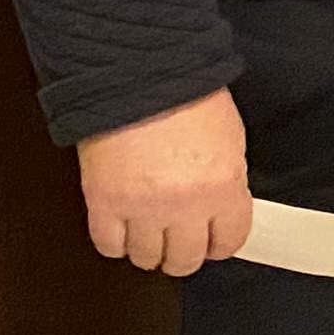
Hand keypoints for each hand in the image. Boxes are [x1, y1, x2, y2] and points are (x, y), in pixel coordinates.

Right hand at [78, 89, 251, 276]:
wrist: (139, 75)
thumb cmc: (186, 96)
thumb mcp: (229, 138)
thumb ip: (227, 179)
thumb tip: (222, 206)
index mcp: (223, 187)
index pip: (230, 240)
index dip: (221, 244)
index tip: (214, 242)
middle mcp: (184, 206)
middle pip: (186, 259)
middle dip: (184, 255)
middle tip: (180, 244)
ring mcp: (141, 208)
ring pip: (146, 258)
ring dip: (149, 251)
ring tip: (149, 235)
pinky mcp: (103, 204)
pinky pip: (109, 245)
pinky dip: (116, 242)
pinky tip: (122, 229)